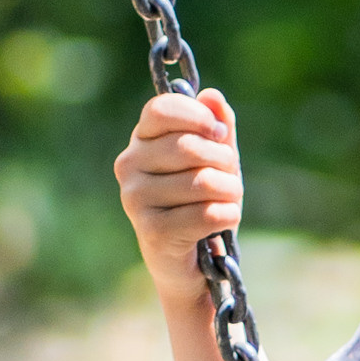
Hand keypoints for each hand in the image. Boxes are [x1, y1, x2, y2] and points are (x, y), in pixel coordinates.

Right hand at [114, 87, 241, 304]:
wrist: (194, 263)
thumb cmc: (202, 203)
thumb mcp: (215, 160)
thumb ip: (216, 127)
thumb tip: (213, 97)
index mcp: (141, 140)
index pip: (162, 110)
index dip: (197, 117)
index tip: (219, 134)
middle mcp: (129, 166)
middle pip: (189, 147)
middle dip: (224, 162)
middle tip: (230, 178)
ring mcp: (135, 199)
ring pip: (202, 182)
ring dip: (230, 192)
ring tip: (227, 201)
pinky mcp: (151, 231)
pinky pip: (206, 213)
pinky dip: (227, 216)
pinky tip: (223, 221)